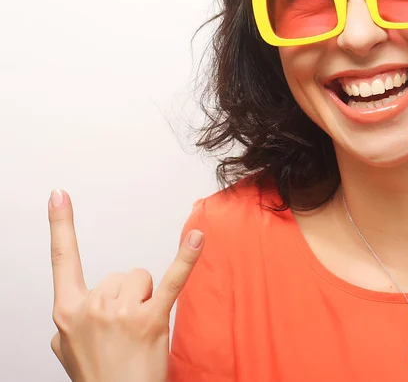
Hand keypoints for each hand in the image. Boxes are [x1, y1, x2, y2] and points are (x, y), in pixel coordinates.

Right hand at [48, 188, 203, 381]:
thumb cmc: (99, 379)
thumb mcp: (68, 352)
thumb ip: (71, 323)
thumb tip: (72, 311)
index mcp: (68, 311)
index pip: (62, 260)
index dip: (60, 225)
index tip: (59, 195)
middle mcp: (91, 308)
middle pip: (121, 274)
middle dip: (128, 297)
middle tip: (124, 334)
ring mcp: (120, 313)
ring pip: (142, 278)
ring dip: (146, 300)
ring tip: (139, 334)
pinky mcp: (150, 320)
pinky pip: (171, 281)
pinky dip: (187, 258)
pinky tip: (197, 237)